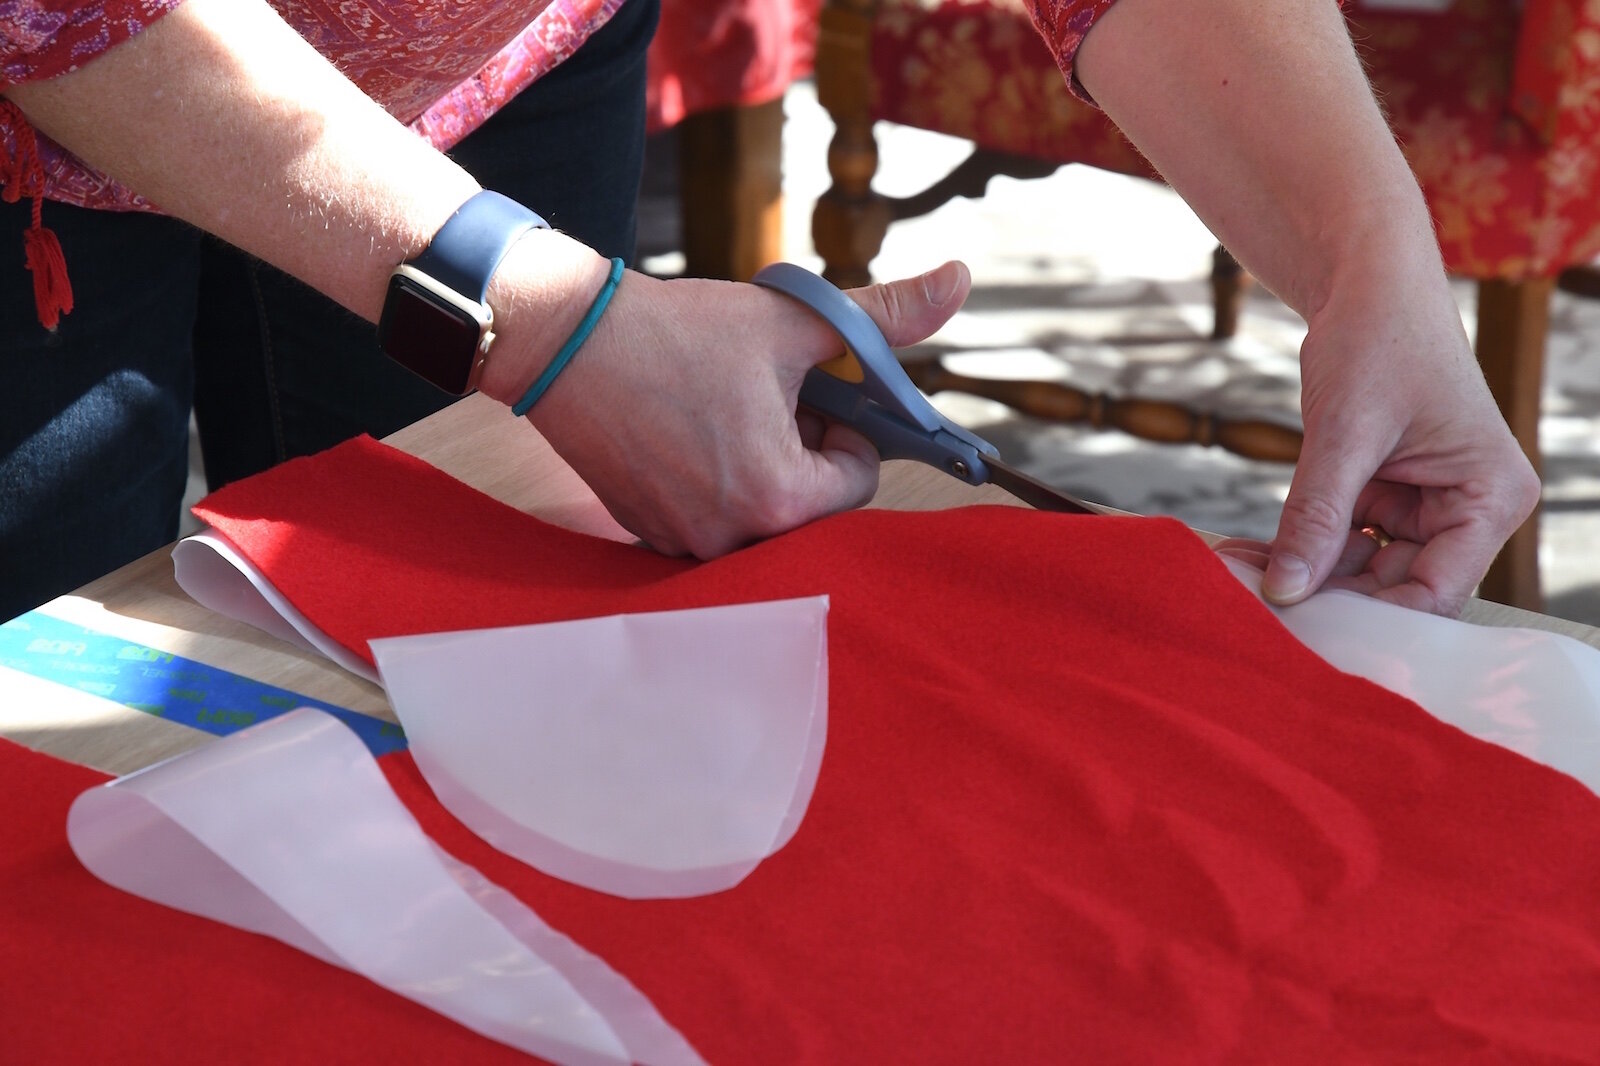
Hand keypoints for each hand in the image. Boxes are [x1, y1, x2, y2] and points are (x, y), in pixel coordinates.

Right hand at [493, 260, 971, 557]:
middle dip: (804, 455)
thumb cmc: (679, 331)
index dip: (845, 429)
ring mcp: (685, 545)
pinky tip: (684, 436)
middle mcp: (733, 540)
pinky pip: (714, 521)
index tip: (809, 392)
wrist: (564, 340)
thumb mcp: (792, 320)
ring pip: (762, 515)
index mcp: (779, 497)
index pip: (857, 482)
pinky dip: (715, 486)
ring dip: (761, 471)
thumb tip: (960, 280)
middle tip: (764, 401)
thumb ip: (884, 315)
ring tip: (722, 415)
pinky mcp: (649, 537)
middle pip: (811, 506)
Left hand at [1233, 267, 1538, 616]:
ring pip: (1361, 571)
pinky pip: (1340, 540)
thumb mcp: (1344, 432)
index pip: (1436, 593)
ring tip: (1237, 574)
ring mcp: (1425, 507)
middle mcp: (1469, 511)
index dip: (1373, 619)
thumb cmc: (1379, 338)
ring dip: (1302, 572)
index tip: (1305, 632)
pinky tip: (1247, 553)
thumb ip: (1316, 515)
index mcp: (1491, 498)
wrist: (1365, 283)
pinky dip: (1298, 546)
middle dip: (1326, 596)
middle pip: (1396, 589)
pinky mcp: (1385, 497)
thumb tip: (1285, 590)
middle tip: (1254, 607)